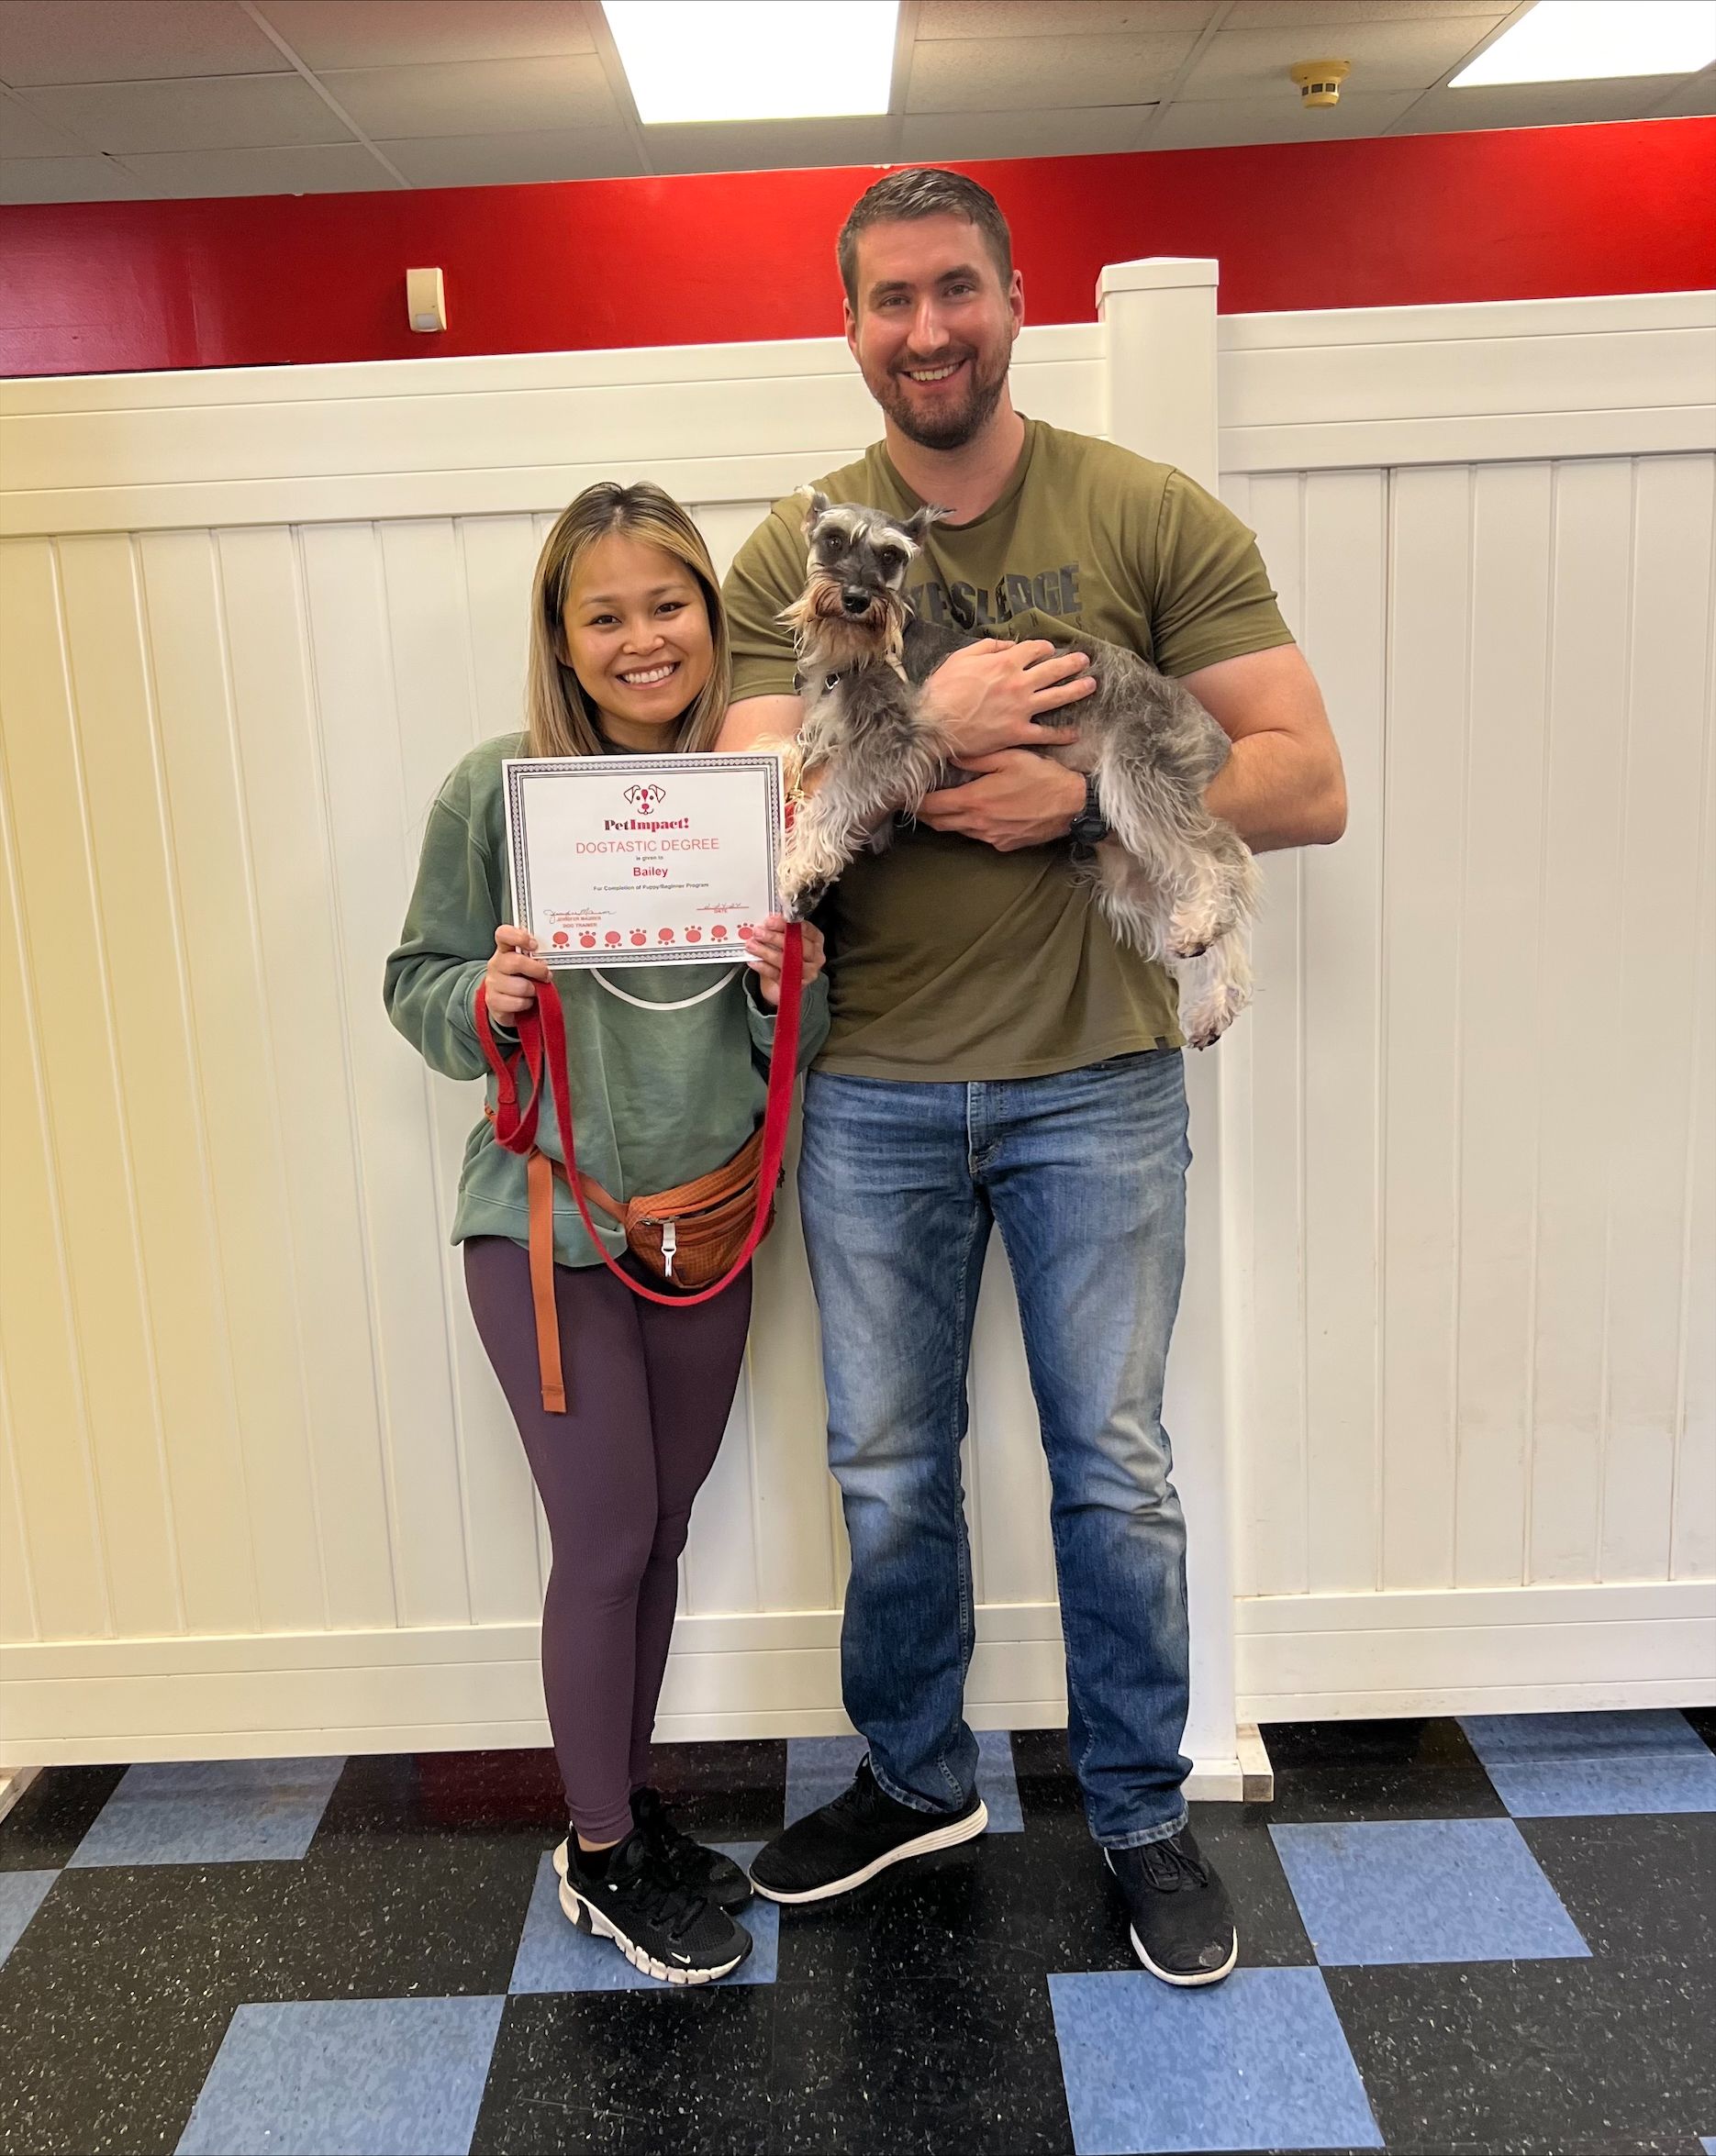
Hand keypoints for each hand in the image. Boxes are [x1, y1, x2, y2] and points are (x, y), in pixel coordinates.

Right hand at [483, 924, 550, 1022]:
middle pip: (515, 962)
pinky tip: (525, 1001)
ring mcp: (493, 982)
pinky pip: (517, 1003)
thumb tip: (546, 958)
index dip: (519, 936)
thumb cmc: (523, 979)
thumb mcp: (529, 964)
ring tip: (534, 990)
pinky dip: (526, 1004)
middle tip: (546, 975)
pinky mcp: (493, 1001)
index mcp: (505, 949)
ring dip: (533, 990)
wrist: (507, 1002)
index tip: (534, 944)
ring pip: (519, 986)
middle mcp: (496, 964)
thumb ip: (536, 957)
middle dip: (537, 970)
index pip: (504, 934)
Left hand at [744, 914, 825, 1007]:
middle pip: (798, 944)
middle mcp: (815, 956)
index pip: (805, 928)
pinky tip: (754, 961)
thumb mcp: (783, 941)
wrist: (780, 984)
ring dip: (766, 952)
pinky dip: (764, 967)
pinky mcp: (797, 985)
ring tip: (752, 946)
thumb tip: (763, 925)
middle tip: (758, 933)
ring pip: (788, 960)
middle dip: (774, 937)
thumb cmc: (784, 957)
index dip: (786, 924)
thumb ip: (778, 931)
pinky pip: (779, 974)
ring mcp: (808, 972)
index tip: (770, 922)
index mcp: (816, 940)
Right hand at [918, 637, 1094, 759]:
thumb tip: (1008, 645)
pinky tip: (1075, 733)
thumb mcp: (960, 657)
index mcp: (1005, 663)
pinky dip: (1062, 734)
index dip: (1044, 648)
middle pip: (1053, 670)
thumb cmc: (943, 691)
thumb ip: (987, 648)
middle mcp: (1019, 683)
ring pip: (1057, 697)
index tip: (1050, 649)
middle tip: (1085, 660)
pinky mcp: (1018, 733)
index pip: (1034, 650)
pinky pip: (1046, 733)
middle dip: (1071, 663)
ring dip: (1077, 690)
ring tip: (1091, 685)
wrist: (934, 725)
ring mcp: (1021, 709)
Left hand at [918, 753, 1086, 852]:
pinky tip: (975, 813)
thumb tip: (951, 755)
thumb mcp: (1009, 757)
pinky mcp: (1005, 845)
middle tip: (916, 802)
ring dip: (947, 819)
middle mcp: (979, 823)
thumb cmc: (1043, 777)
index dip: (914, 803)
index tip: (903, 796)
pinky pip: (978, 836)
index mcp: (975, 800)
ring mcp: (991, 837)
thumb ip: (976, 758)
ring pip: (958, 830)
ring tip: (942, 805)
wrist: (1073, 806)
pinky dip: (969, 825)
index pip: (932, 806)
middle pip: (939, 823)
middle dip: (925, 814)